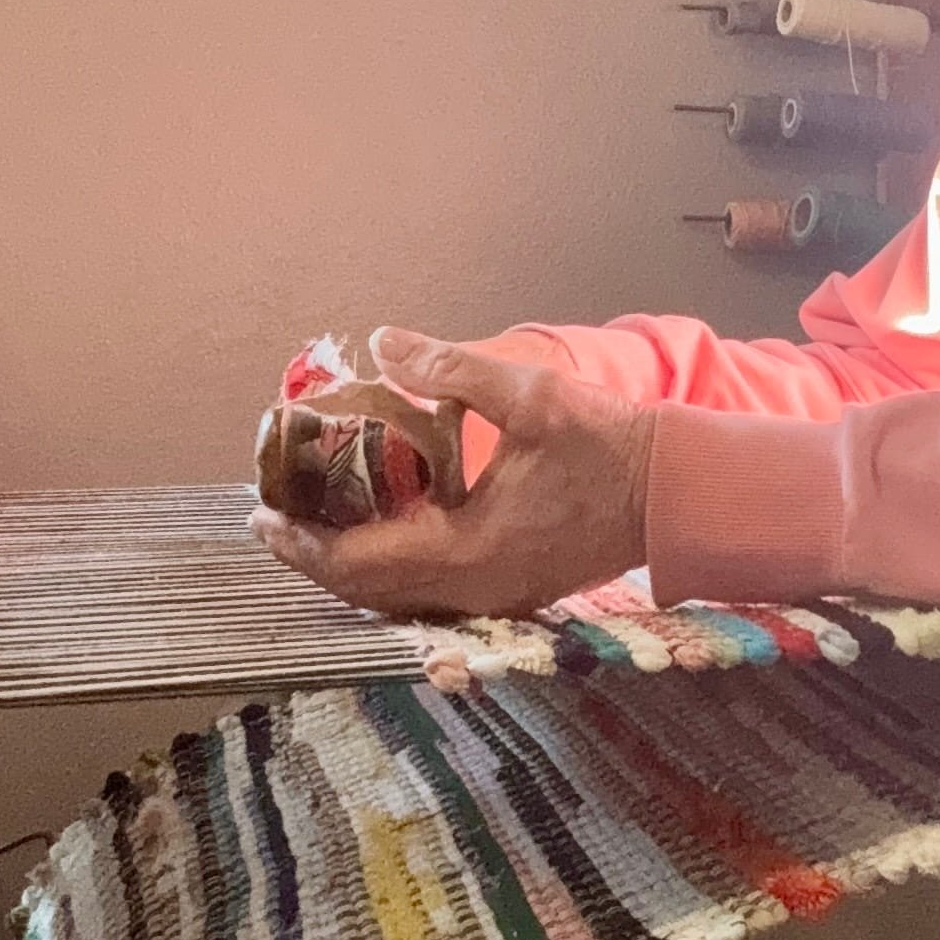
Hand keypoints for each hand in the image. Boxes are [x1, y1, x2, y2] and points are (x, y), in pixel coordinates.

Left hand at [250, 328, 654, 621]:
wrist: (677, 492)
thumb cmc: (609, 443)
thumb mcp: (531, 395)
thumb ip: (452, 370)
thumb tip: (382, 342)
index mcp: (469, 550)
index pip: (359, 563)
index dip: (303, 543)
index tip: (263, 515)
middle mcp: (474, 588)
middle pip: (368, 591)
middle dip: (314, 556)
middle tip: (272, 517)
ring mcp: (494, 596)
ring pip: (397, 597)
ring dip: (349, 564)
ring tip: (313, 524)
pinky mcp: (510, 589)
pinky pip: (428, 592)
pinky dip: (389, 566)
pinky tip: (379, 531)